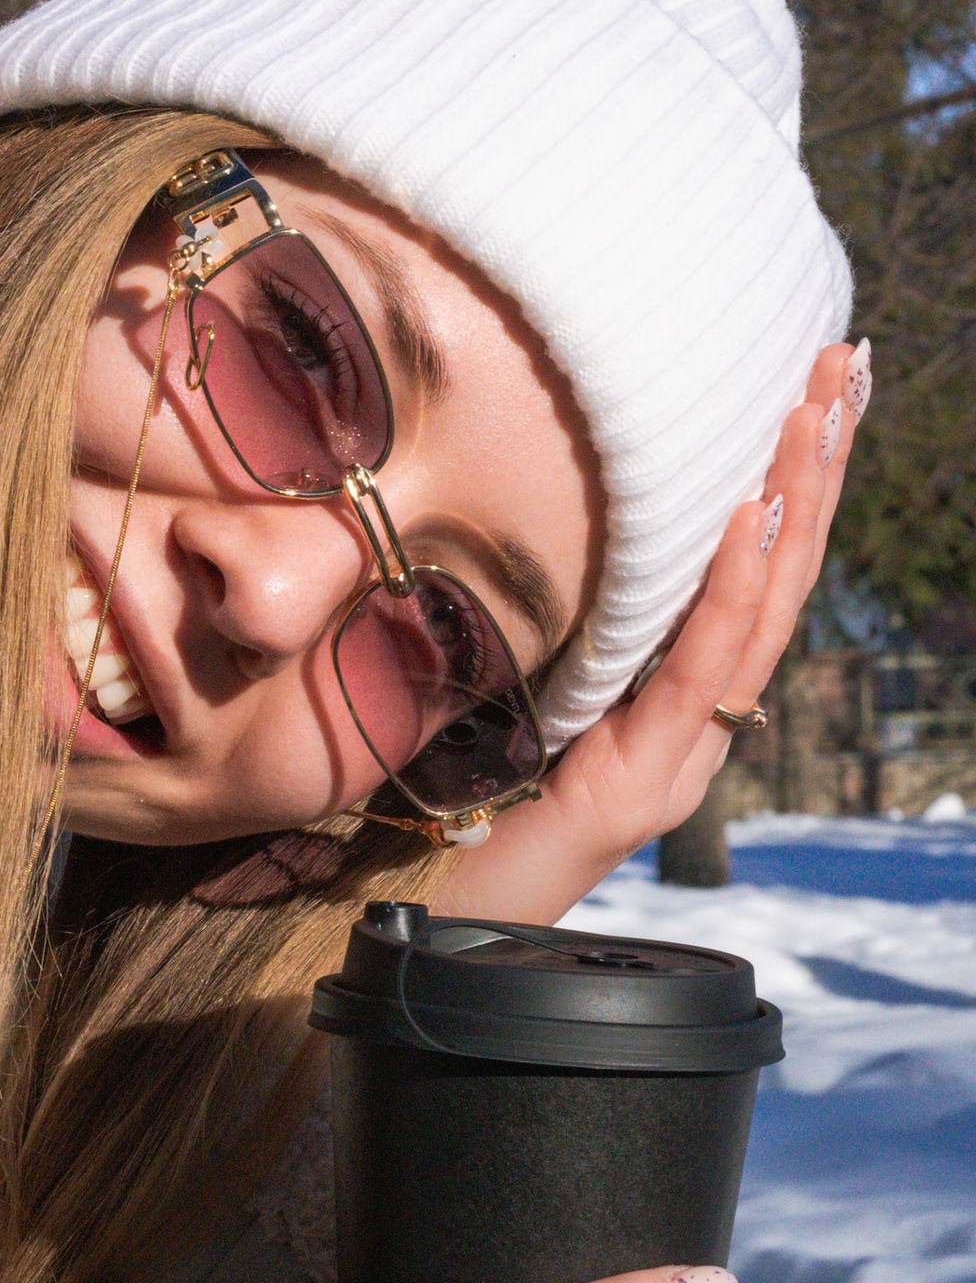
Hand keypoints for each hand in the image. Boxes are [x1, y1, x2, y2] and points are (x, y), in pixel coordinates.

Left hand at [443, 336, 866, 925]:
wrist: (440, 919)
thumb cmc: (468, 802)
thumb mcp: (523, 680)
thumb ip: (562, 617)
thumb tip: (544, 508)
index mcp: (676, 694)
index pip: (754, 572)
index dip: (793, 480)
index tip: (814, 384)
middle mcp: (696, 721)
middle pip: (779, 578)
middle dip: (816, 465)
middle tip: (841, 362)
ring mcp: (678, 755)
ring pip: (761, 617)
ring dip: (794, 504)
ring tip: (810, 413)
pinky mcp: (641, 783)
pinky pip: (700, 674)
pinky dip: (732, 590)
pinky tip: (753, 516)